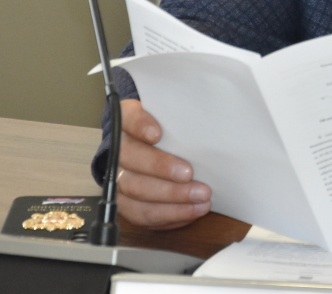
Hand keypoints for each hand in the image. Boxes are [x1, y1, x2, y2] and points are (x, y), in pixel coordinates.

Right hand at [114, 99, 211, 227]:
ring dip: (170, 197)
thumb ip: (189, 116)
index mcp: (130, 120)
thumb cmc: (178, 132)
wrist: (170, 151)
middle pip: (129, 157)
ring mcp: (119, 176)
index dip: (140, 125)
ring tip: (200, 197)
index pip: (128, 117)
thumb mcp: (182, 118)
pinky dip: (169, 215)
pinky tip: (192, 210)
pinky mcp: (127, 202)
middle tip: (189, 173)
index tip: (157, 134)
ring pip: (134, 189)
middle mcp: (120, 148)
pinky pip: (141, 214)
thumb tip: (212, 121)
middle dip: (160, 168)